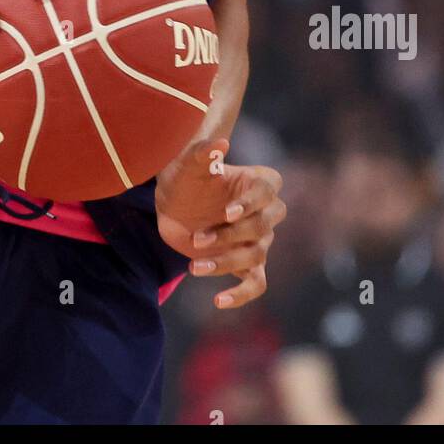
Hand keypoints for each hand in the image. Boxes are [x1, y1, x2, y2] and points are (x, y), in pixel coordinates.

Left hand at [155, 136, 285, 308]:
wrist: (174, 202)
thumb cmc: (186, 177)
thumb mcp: (188, 164)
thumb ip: (203, 152)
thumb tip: (221, 143)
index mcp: (257, 182)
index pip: (269, 191)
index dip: (252, 203)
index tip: (227, 212)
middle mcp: (263, 212)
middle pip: (264, 226)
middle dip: (232, 236)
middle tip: (198, 239)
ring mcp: (257, 239)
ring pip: (255, 255)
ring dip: (225, 262)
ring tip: (194, 266)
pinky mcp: (245, 263)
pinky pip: (255, 283)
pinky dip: (241, 295)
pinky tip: (218, 301)